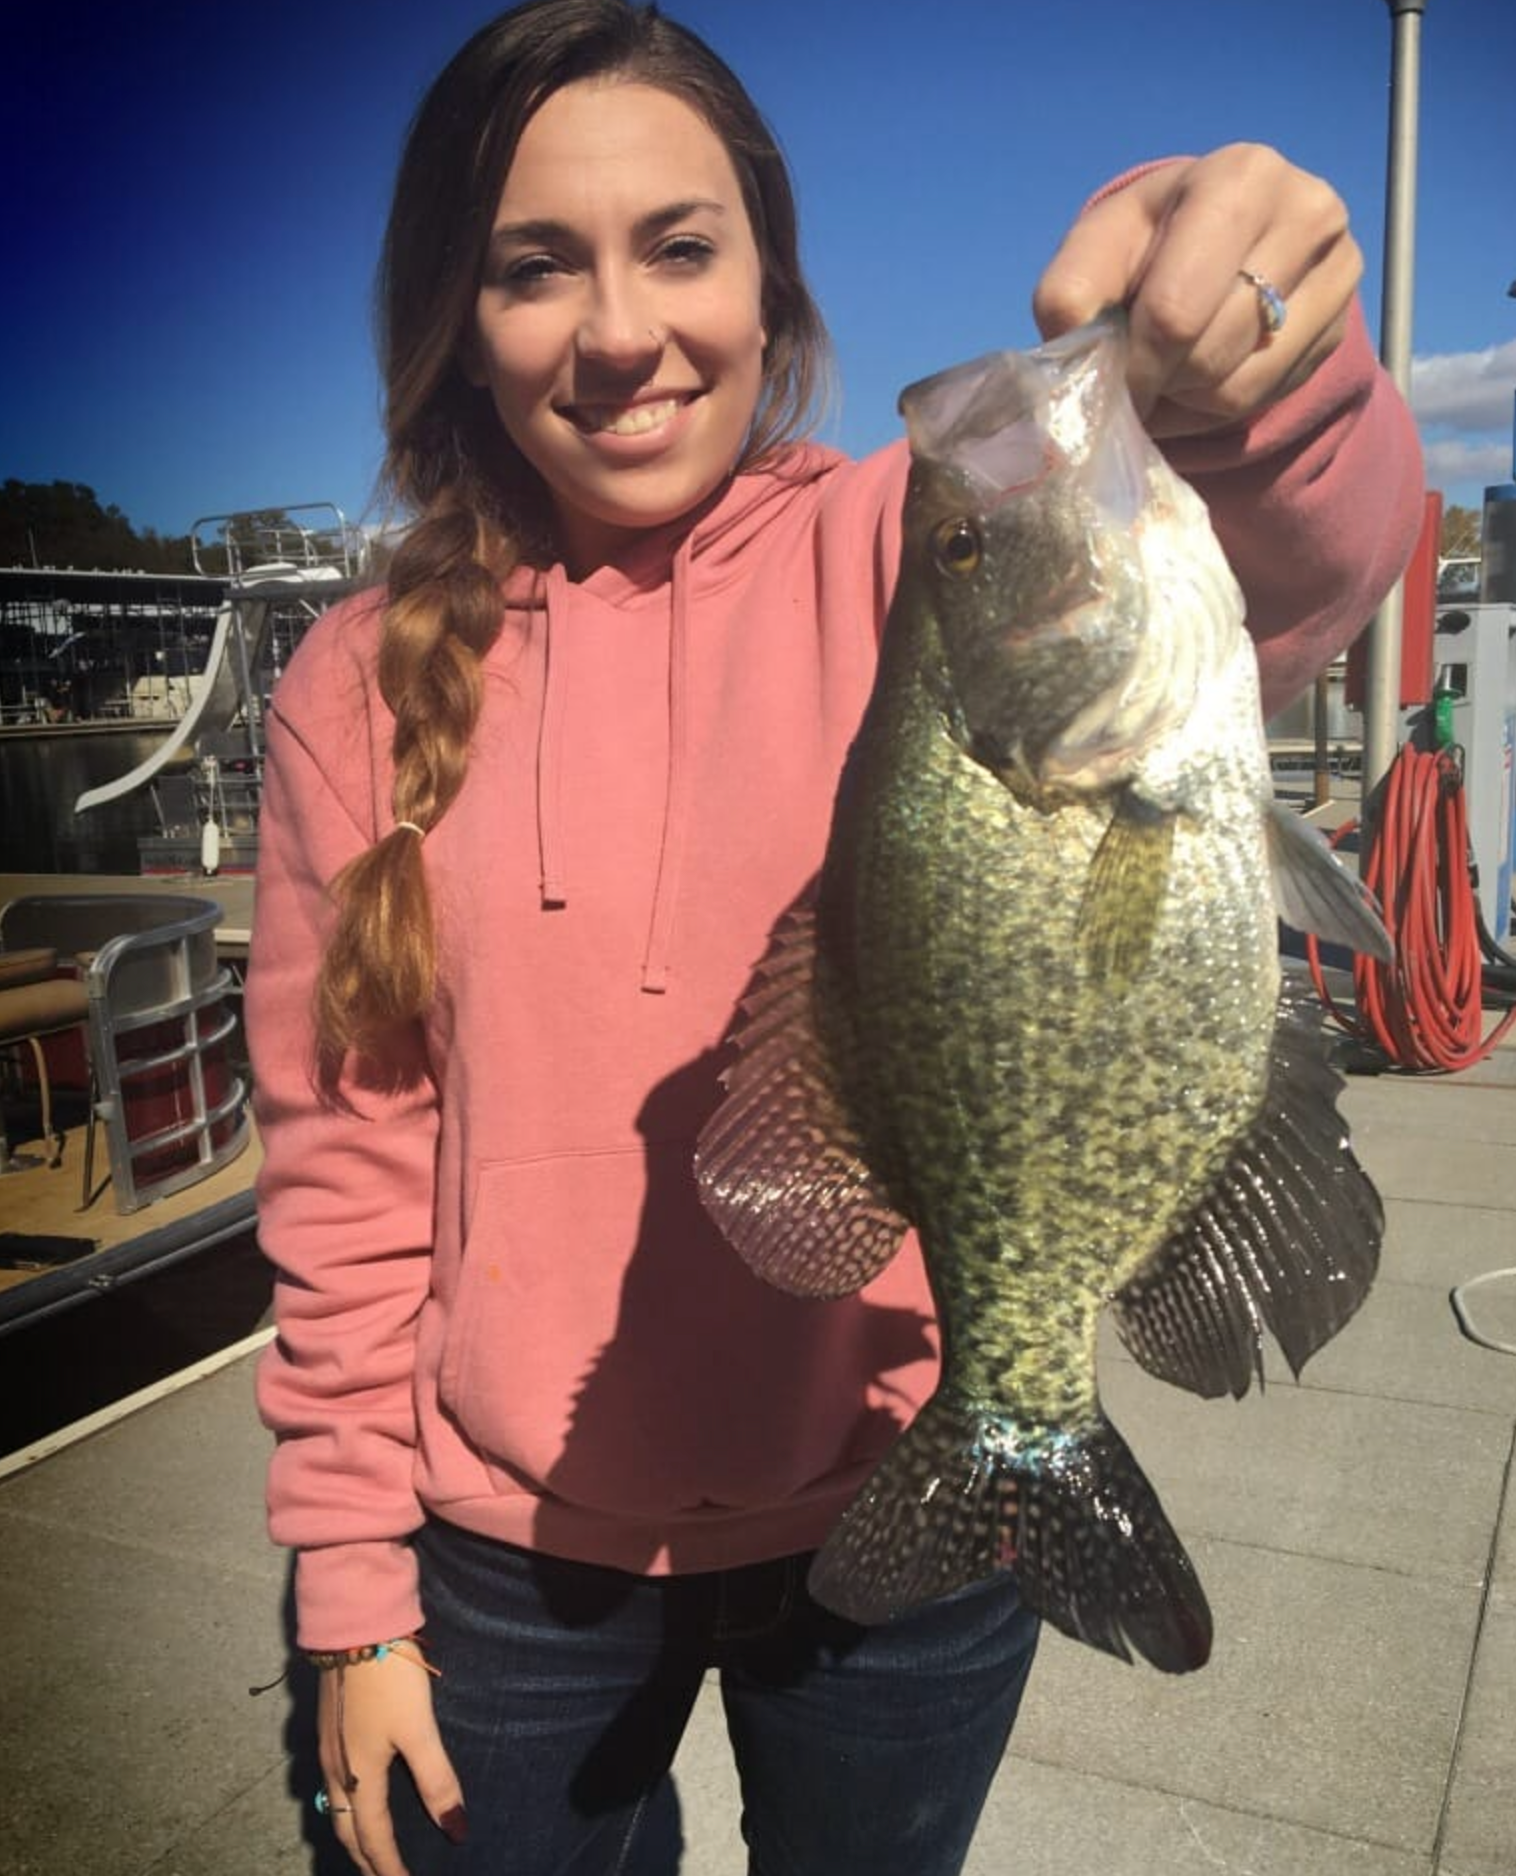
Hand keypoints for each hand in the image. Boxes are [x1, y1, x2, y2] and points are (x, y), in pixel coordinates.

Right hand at [316, 1647, 464, 1875]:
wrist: (354, 1625)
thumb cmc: (389, 1679)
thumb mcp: (419, 1729)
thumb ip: (436, 1780)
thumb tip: (455, 1830)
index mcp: (359, 1776)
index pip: (373, 1837)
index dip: (390, 1867)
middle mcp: (336, 1769)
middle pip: (346, 1829)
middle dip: (364, 1858)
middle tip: (384, 1875)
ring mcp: (328, 1747)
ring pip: (335, 1806)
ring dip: (352, 1832)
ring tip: (370, 1846)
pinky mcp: (329, 1727)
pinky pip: (333, 1784)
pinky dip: (346, 1805)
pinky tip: (359, 1794)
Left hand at [1032, 143, 1361, 438]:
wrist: (1217, 236)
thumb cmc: (1148, 242)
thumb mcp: (1098, 247)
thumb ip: (1071, 291)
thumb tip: (1073, 350)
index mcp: (1239, 177)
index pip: (1175, 311)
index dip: (1132, 364)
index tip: (1110, 378)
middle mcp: (1306, 211)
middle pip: (1209, 353)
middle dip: (1159, 381)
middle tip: (1138, 377)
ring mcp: (1339, 269)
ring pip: (1237, 387)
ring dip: (1185, 400)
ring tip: (1168, 373)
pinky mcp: (1340, 325)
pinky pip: (1264, 399)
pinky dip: (1218, 406)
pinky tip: (1203, 378)